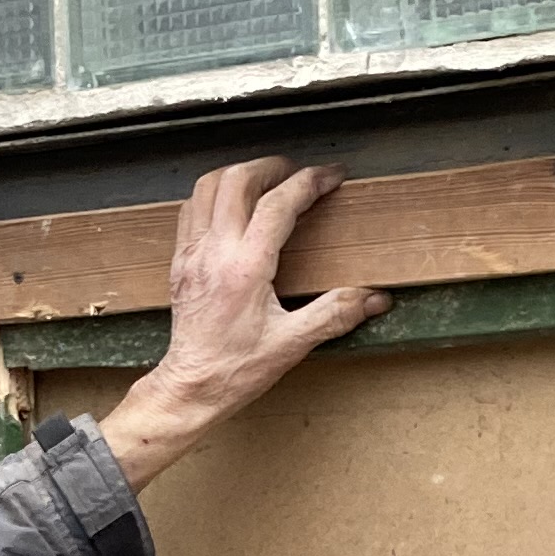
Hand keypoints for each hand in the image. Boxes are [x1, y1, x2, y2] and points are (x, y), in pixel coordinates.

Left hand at [97, 159, 391, 487]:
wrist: (190, 387)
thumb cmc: (235, 369)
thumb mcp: (291, 344)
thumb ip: (335, 315)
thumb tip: (375, 299)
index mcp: (245, 268)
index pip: (278, 205)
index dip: (309, 182)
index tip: (330, 177)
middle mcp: (214, 251)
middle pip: (237, 181)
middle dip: (271, 167)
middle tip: (296, 173)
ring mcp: (192, 253)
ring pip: (207, 187)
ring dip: (238, 175)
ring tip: (265, 181)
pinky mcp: (179, 261)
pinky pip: (190, 209)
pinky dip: (212, 195)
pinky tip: (231, 206)